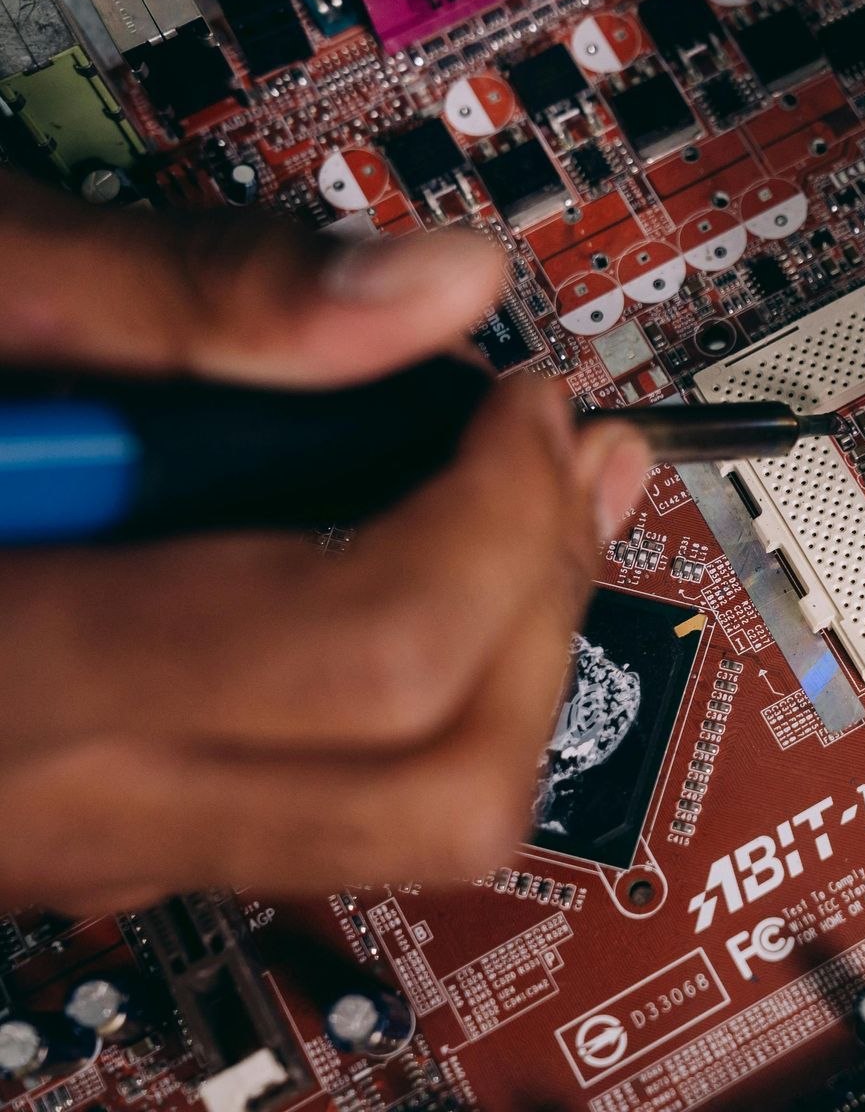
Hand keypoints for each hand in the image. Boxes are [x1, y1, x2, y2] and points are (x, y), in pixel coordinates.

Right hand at [0, 177, 652, 910]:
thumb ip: (173, 291)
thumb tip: (436, 283)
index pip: (371, 656)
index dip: (503, 513)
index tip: (525, 398)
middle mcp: (39, 810)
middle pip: (437, 789)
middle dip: (538, 608)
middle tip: (546, 455)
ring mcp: (62, 849)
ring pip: (397, 825)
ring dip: (495, 653)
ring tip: (497, 490)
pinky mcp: (77, 833)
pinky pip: (310, 804)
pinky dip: (404, 684)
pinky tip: (394, 549)